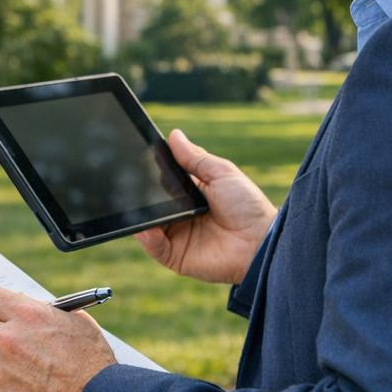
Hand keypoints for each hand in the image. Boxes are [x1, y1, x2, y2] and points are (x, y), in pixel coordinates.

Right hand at [134, 129, 277, 284]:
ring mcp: (177, 236)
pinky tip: (146, 227)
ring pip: (149, 224)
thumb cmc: (248, 206)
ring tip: (135, 204)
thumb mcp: (221, 173)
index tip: (137, 156)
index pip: (164, 181)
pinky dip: (147, 238)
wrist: (261, 241)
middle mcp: (180, 214)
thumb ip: (194, 157)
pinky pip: (155, 247)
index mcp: (191, 193)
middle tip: (130, 181)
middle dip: (141, 192)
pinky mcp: (176, 256)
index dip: (152, 171)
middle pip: (152, 201)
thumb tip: (173, 135)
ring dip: (140, 214)